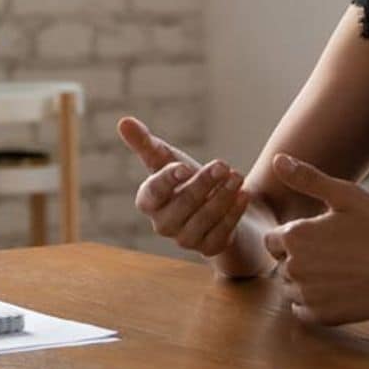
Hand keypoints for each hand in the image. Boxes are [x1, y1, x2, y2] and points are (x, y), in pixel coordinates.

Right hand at [119, 116, 250, 257]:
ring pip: (204, 219)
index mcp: (148, 202)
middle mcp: (163, 224)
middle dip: (203, 184)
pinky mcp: (210, 248)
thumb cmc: (185, 179)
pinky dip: (234, 212)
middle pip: (182, 205)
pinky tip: (244, 194)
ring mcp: (186, 239)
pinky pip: (222, 232)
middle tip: (222, 165)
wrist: (215, 204)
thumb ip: (145, 144)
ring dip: (222, 196)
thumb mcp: (167, 159)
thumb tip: (124, 121)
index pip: (153, 193)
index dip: (168, 180)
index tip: (185, 167)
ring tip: (237, 175)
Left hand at [262, 154, 368, 325]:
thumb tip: (278, 160)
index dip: (293, 236)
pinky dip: (313, 302)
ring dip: (305, 281)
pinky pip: (302, 310)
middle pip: (281, 264)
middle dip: (299, 258)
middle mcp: (294, 268)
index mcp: (295, 237)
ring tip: (338, 270)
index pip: (272, 240)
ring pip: (290, 288)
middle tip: (333, 253)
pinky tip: (337, 289)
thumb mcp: (345, 195)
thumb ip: (307, 178)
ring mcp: (308, 296)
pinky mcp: (322, 316)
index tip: (319, 236)